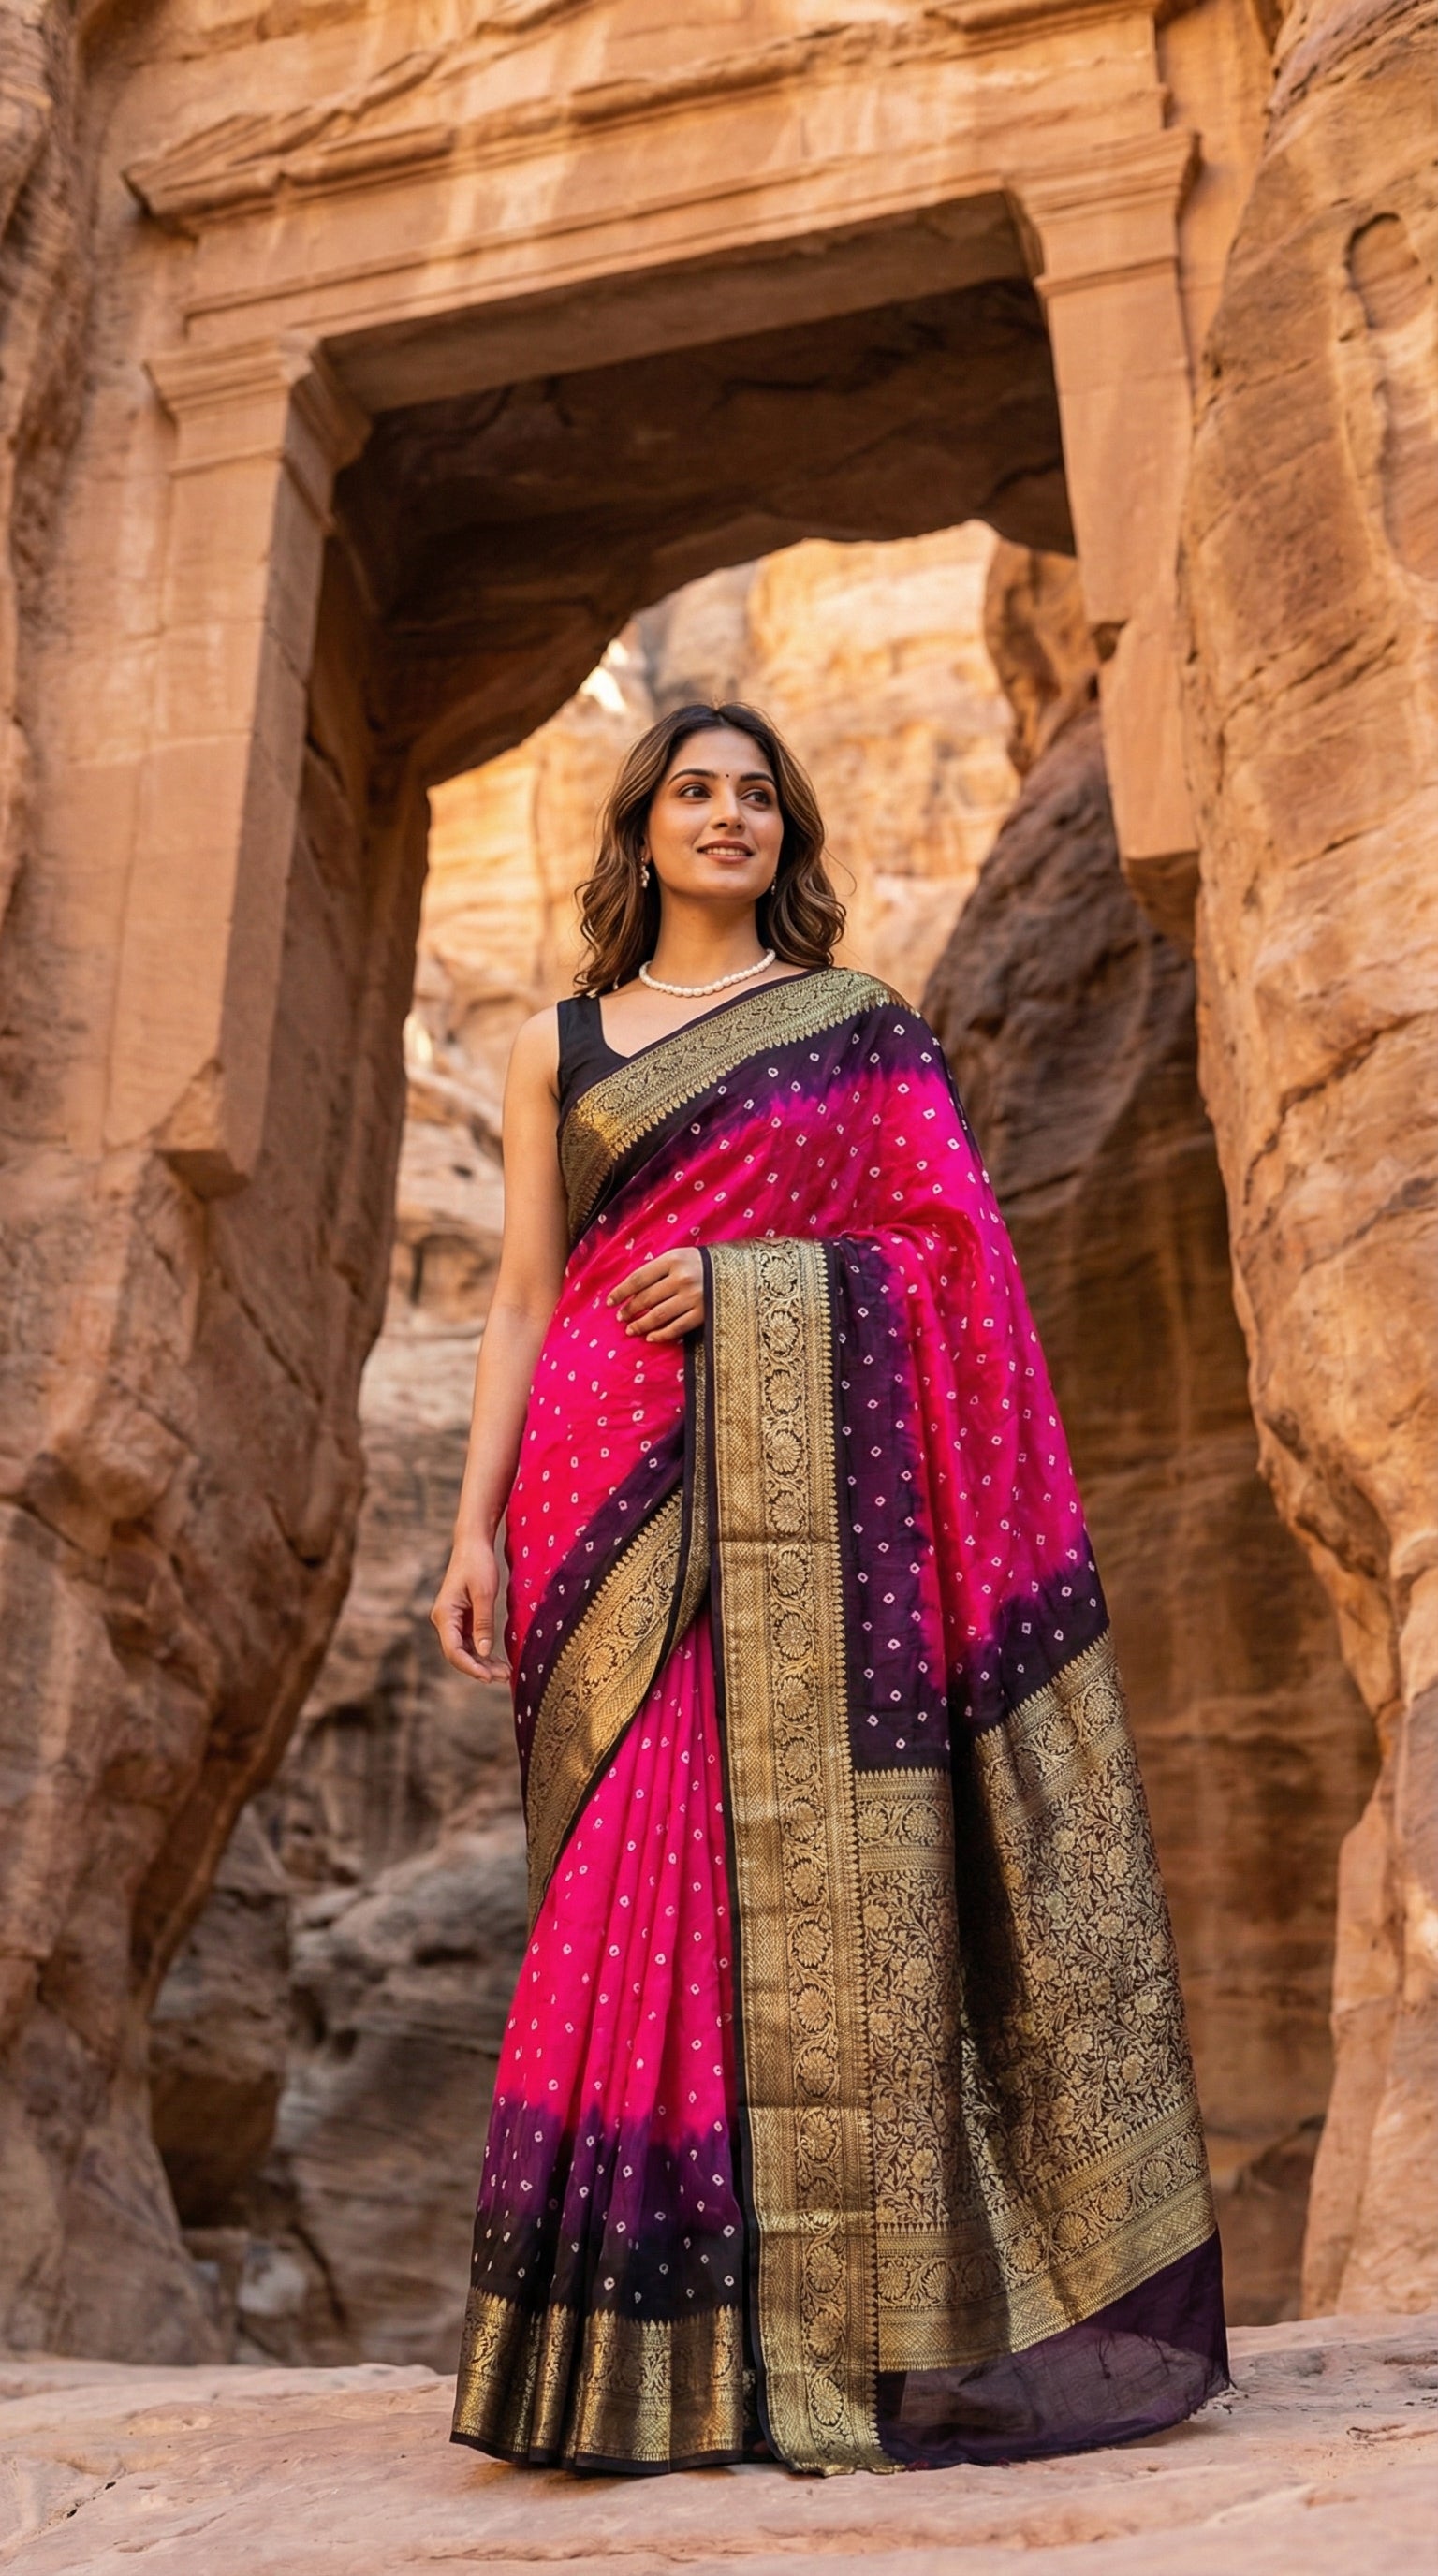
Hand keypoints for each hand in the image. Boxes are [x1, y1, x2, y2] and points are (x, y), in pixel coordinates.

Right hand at [430, 1534, 508, 1681]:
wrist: (473, 1543)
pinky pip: (471, 1641)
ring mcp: (453, 1621)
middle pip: (459, 1654)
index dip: (471, 1667)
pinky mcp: (463, 1618)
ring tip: (505, 1673)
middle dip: (480, 1668)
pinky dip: (484, 1652)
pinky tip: (498, 1660)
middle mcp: (445, 1620)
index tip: (489, 1677)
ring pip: (466, 1650)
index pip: (453, 1651)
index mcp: (445, 1614)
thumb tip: (484, 1652)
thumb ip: (483, 1623)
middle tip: (504, 1677)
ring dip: (483, 1663)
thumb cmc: (478, 1563)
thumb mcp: (484, 1593)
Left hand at [607, 1247, 705, 1342]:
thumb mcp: (682, 1256)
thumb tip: (631, 1289)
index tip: (609, 1302)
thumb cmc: (704, 1263)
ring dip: (641, 1325)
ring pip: (658, 1315)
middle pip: (646, 1298)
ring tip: (631, 1330)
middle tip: (621, 1317)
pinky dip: (661, 1335)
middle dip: (630, 1310)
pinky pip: (676, 1328)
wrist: (739, 1271)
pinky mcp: (703, 1314)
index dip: (621, 1292)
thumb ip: (659, 1268)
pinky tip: (651, 1338)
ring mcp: (693, 1297)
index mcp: (673, 1259)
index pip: (638, 1278)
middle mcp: (682, 1278)